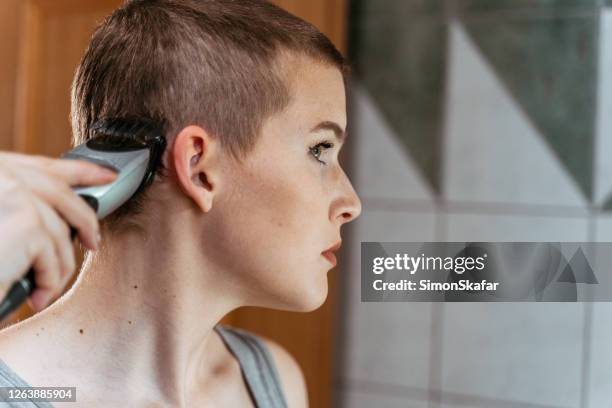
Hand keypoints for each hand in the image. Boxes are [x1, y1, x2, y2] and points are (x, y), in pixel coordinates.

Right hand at [0, 151, 116, 311]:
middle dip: (86, 218)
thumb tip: (55, 217)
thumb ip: (14, 207)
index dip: (81, 170)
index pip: (44, 165)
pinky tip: (35, 296)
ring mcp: (16, 196)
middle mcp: (3, 175)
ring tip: (43, 290)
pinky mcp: (27, 224)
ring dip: (56, 268)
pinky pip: (55, 257)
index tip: (107, 174)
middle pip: (61, 194)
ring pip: (60, 234)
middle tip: (94, 241)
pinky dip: (49, 282)